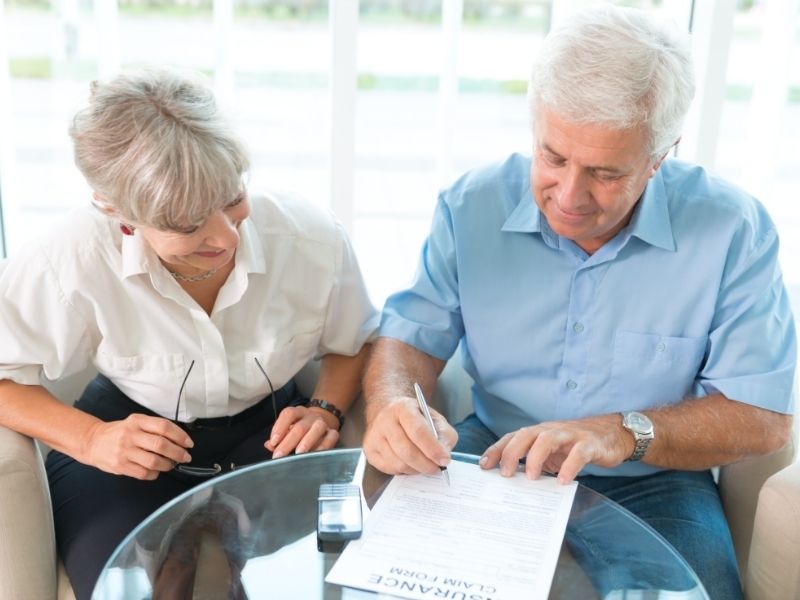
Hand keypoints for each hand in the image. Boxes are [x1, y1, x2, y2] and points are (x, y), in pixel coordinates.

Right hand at [84, 414, 193, 479]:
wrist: (93, 441)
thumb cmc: (119, 432)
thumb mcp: (136, 422)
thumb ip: (154, 428)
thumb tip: (179, 439)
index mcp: (137, 421)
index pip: (164, 427)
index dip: (180, 436)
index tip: (188, 443)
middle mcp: (131, 435)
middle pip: (161, 445)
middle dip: (178, 452)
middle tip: (185, 456)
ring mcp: (125, 451)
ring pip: (154, 461)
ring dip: (167, 465)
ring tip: (171, 464)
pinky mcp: (121, 466)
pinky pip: (144, 473)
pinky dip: (155, 473)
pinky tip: (156, 470)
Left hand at [265, 406, 339, 457]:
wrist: (323, 420)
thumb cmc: (300, 428)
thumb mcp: (288, 428)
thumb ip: (278, 437)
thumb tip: (269, 445)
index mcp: (298, 412)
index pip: (288, 414)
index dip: (280, 427)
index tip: (273, 442)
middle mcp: (311, 416)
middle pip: (300, 426)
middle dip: (288, 442)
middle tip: (279, 456)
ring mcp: (323, 423)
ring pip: (317, 428)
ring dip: (307, 442)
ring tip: (298, 454)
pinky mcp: (333, 432)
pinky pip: (331, 438)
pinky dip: (323, 447)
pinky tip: (314, 456)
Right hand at [363, 395, 456, 474]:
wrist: (389, 411)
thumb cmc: (415, 417)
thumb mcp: (435, 419)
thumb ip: (444, 435)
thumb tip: (443, 456)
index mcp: (403, 407)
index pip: (418, 431)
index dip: (433, 449)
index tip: (445, 460)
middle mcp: (385, 420)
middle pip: (406, 451)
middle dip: (426, 464)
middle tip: (437, 469)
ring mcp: (374, 435)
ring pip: (398, 463)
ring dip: (416, 469)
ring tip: (425, 466)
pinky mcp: (369, 449)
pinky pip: (389, 469)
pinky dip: (404, 471)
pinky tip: (410, 464)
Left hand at [480, 414, 633, 483]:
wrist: (611, 435)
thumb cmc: (574, 446)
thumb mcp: (550, 454)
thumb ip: (533, 462)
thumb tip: (510, 481)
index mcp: (538, 433)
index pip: (512, 438)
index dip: (496, 450)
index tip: (483, 465)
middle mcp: (550, 430)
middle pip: (526, 434)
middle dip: (511, 452)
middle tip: (503, 473)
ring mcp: (570, 435)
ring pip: (547, 439)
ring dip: (535, 457)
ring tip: (530, 477)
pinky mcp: (589, 444)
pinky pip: (578, 453)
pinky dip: (570, 467)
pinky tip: (563, 482)